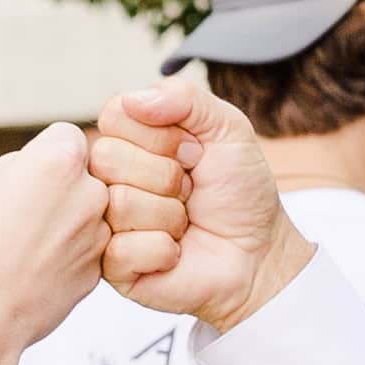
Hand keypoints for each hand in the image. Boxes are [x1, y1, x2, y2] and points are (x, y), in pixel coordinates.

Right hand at [0, 125, 110, 350]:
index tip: (28, 175)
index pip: (68, 135)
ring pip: (91, 210)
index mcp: (59, 161)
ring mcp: (100, 232)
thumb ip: (20, 163)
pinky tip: (39, 266)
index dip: (45, 153)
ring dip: (69, 219)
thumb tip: (38, 164)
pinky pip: (91, 245)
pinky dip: (72, 251)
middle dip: (62, 186)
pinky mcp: (103, 267)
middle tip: (27, 211)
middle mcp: (90, 192)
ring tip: (29, 243)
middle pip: (85, 173)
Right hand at [93, 83, 305, 333]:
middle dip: (166, 176)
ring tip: (184, 222)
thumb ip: (186, 98)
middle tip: (190, 191)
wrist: (258, 253)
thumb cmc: (240, 191)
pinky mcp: (112, 266)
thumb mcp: (228, 129)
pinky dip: (163, 251)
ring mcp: (106, 222)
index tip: (193, 154)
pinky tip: (175, 252)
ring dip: (169, 215)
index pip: (113, 116)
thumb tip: (133, 100)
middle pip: (107, 158)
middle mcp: (109, 178)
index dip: (160, 136)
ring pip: (118, 203)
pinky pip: (121, 250)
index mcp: (129, 140)